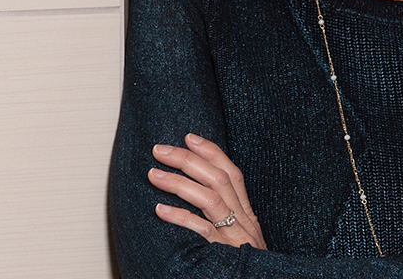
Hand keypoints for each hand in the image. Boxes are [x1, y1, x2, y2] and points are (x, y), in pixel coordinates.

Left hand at [148, 133, 266, 249]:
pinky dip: (180, 218)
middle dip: (188, 159)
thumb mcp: (242, 240)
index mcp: (248, 214)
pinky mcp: (223, 256)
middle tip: (160, 149)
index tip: (189, 137)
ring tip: (154, 173)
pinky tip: (160, 210)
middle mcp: (244, 221)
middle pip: (219, 178)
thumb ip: (228, 219)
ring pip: (211, 198)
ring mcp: (235, 238)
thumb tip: (199, 195)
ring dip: (180, 182)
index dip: (211, 151)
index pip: (232, 172)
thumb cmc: (246, 269)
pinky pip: (202, 232)